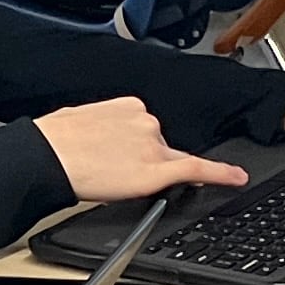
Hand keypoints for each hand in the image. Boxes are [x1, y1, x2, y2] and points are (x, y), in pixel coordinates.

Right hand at [36, 98, 246, 206]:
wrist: (48, 156)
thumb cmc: (56, 141)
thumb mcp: (82, 120)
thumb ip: (105, 126)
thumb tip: (105, 138)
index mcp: (130, 106)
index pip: (148, 130)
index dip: (140, 147)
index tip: (129, 154)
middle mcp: (147, 121)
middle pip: (161, 147)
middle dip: (144, 161)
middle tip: (112, 171)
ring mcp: (154, 145)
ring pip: (170, 162)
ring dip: (152, 172)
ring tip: (113, 178)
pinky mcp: (158, 169)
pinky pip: (197, 170)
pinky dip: (221, 174)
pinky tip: (235, 178)